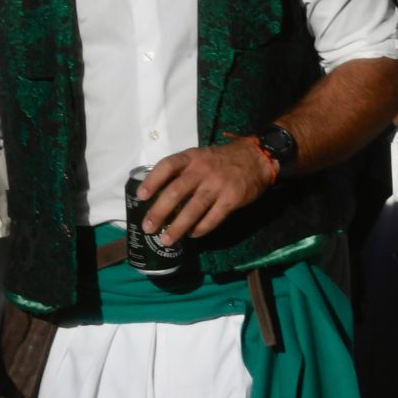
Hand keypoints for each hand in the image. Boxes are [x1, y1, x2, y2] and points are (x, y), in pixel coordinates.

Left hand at [135, 141, 273, 246]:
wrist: (257, 158)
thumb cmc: (221, 160)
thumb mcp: (201, 157)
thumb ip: (183, 172)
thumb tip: (158, 196)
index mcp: (192, 157)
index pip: (168, 166)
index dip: (153, 181)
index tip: (141, 196)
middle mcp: (203, 170)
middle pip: (176, 191)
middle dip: (159, 212)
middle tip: (148, 228)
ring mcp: (218, 184)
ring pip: (193, 209)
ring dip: (177, 227)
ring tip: (166, 240)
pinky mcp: (232, 198)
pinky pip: (213, 218)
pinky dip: (201, 229)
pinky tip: (193, 235)